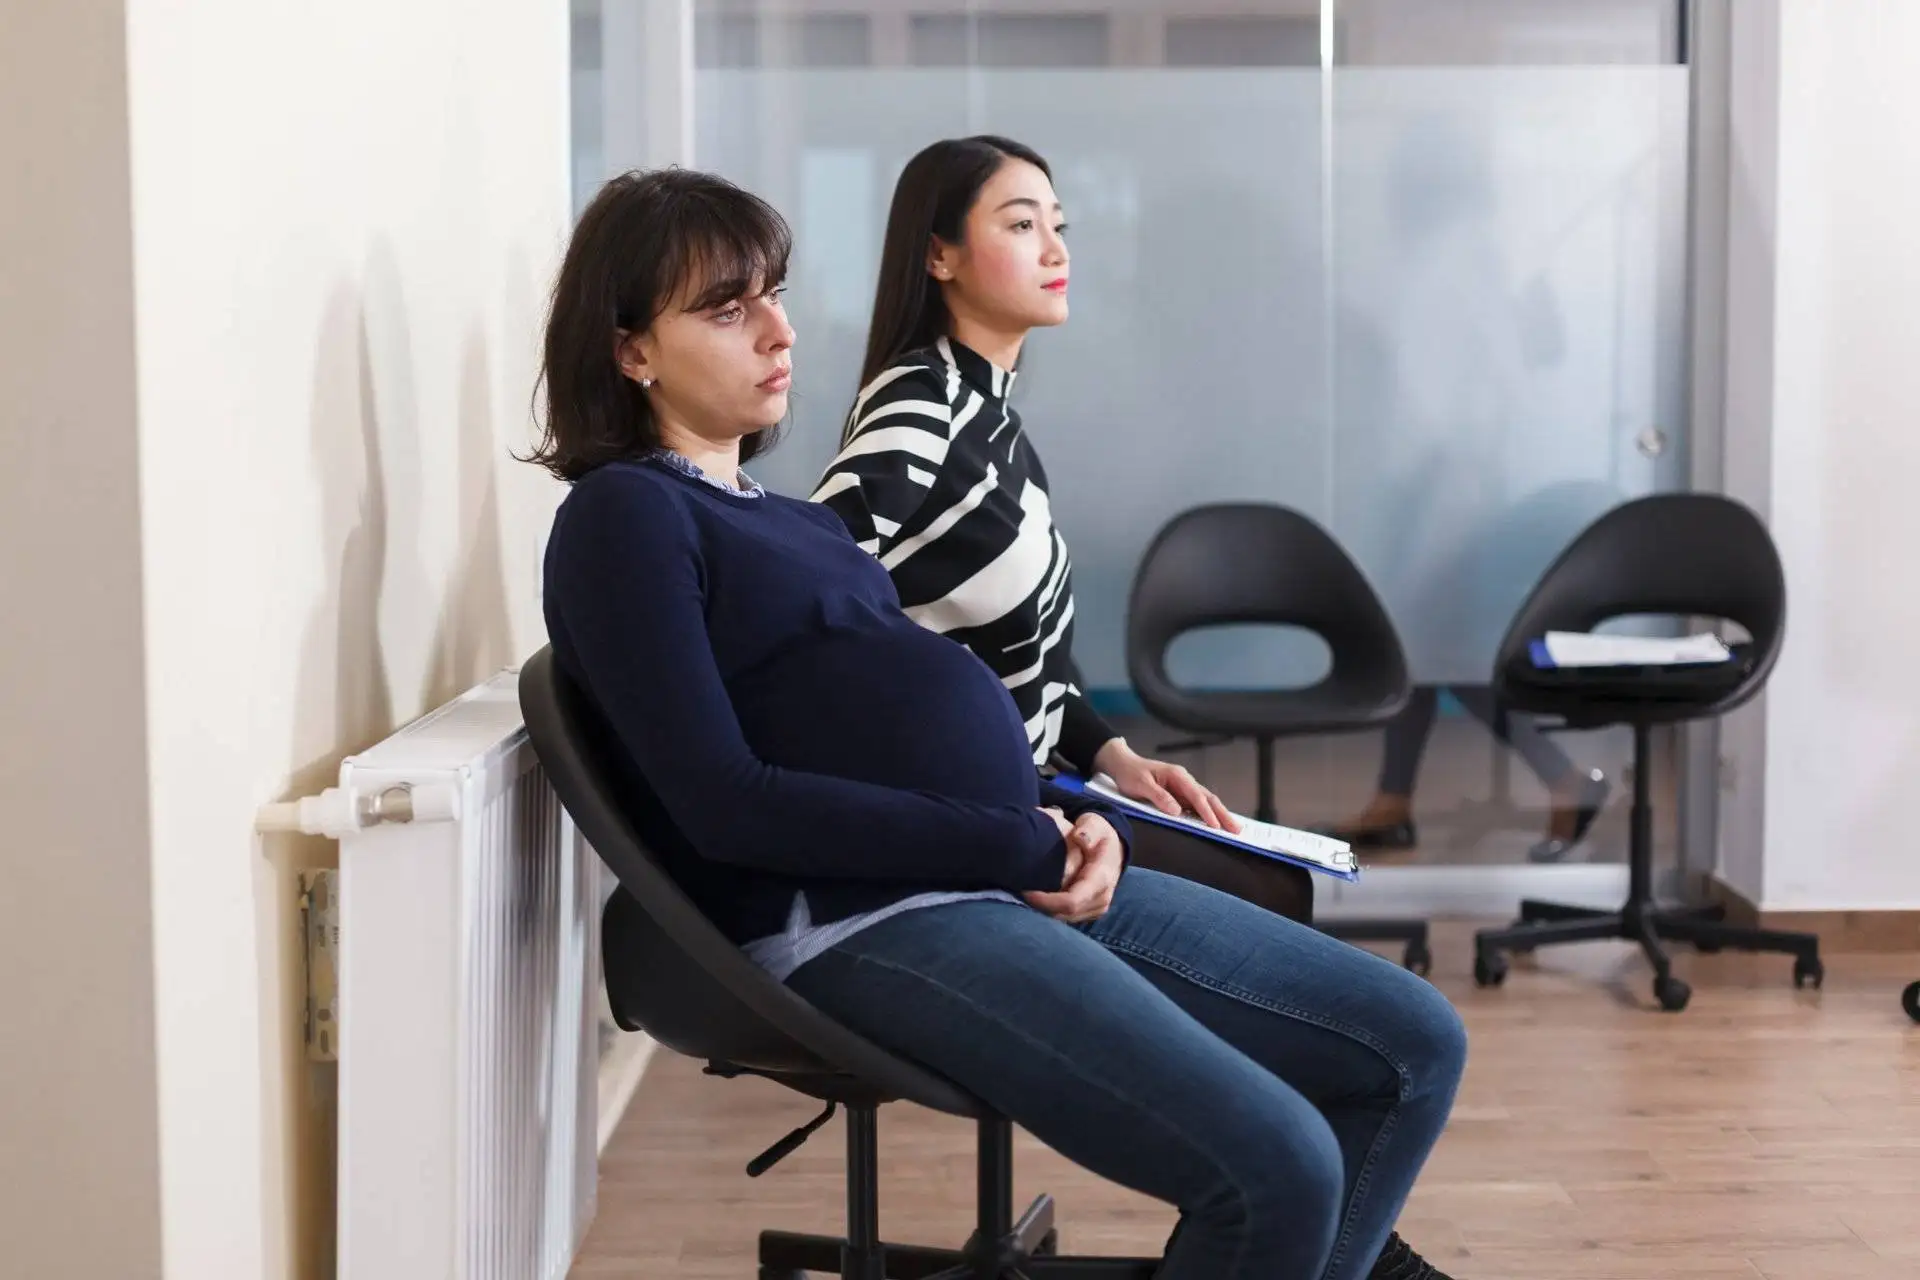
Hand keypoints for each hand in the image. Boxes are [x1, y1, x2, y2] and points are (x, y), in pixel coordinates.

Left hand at [1025, 814, 1122, 923]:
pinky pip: (1067, 918)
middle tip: (1018, 893)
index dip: (1046, 901)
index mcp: (1101, 880)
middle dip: (1040, 908)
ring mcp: (1097, 908)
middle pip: (1065, 914)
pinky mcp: (1090, 912)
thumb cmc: (1100, 834)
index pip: (1072, 901)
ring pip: (1065, 919)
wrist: (1113, 848)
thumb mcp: (1095, 824)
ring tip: (1025, 896)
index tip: (1026, 891)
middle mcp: (1101, 899)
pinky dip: (1051, 911)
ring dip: (1044, 911)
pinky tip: (1037, 899)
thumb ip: (1089, 829)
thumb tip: (1079, 837)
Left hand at [1093, 740, 1241, 833]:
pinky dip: (1209, 814)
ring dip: (1220, 815)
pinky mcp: (1180, 794)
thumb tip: (1177, 811)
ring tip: (1233, 828)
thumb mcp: (1140, 785)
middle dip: (1223, 814)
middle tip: (1237, 829)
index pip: (1196, 796)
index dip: (1207, 812)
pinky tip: (1217, 824)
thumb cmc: (1130, 773)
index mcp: (1177, 776)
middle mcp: (1184, 780)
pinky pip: (1197, 805)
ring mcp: (1183, 787)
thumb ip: (1159, 797)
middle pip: (1208, 798)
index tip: (1217, 826)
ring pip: (1206, 802)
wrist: (1123, 764)